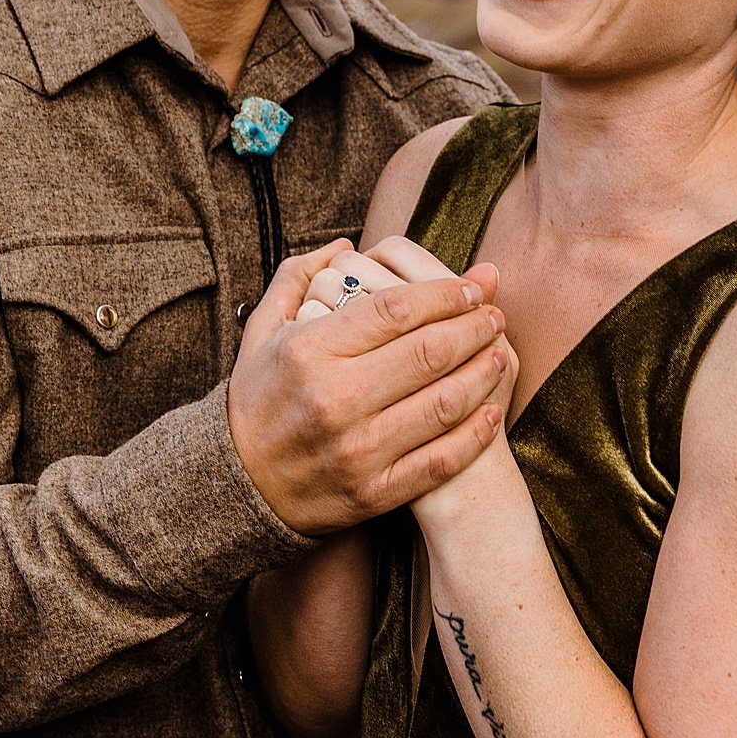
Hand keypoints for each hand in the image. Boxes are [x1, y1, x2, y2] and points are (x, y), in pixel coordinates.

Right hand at [228, 244, 512, 533]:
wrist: (237, 487)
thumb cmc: (257, 398)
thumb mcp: (261, 330)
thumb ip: (297, 278)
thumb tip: (346, 245)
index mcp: (307, 352)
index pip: (395, 309)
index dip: (444, 295)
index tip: (470, 289)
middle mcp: (333, 399)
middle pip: (429, 352)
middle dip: (474, 327)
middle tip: (495, 315)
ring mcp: (356, 450)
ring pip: (443, 404)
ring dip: (483, 374)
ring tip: (499, 352)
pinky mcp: (373, 493)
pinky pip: (440, 460)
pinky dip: (475, 432)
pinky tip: (490, 410)